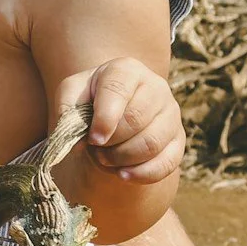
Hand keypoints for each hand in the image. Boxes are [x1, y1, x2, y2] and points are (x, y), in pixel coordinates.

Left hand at [59, 61, 183, 183]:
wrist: (113, 113)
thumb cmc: (90, 101)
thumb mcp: (71, 95)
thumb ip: (68, 110)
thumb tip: (79, 141)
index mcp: (126, 70)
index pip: (118, 91)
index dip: (104, 119)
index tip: (93, 139)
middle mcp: (155, 87)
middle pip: (136, 120)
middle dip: (111, 142)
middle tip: (96, 149)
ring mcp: (171, 113)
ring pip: (152, 143)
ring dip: (123, 159)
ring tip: (105, 159)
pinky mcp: (178, 139)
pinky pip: (167, 162)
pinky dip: (142, 174)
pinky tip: (123, 175)